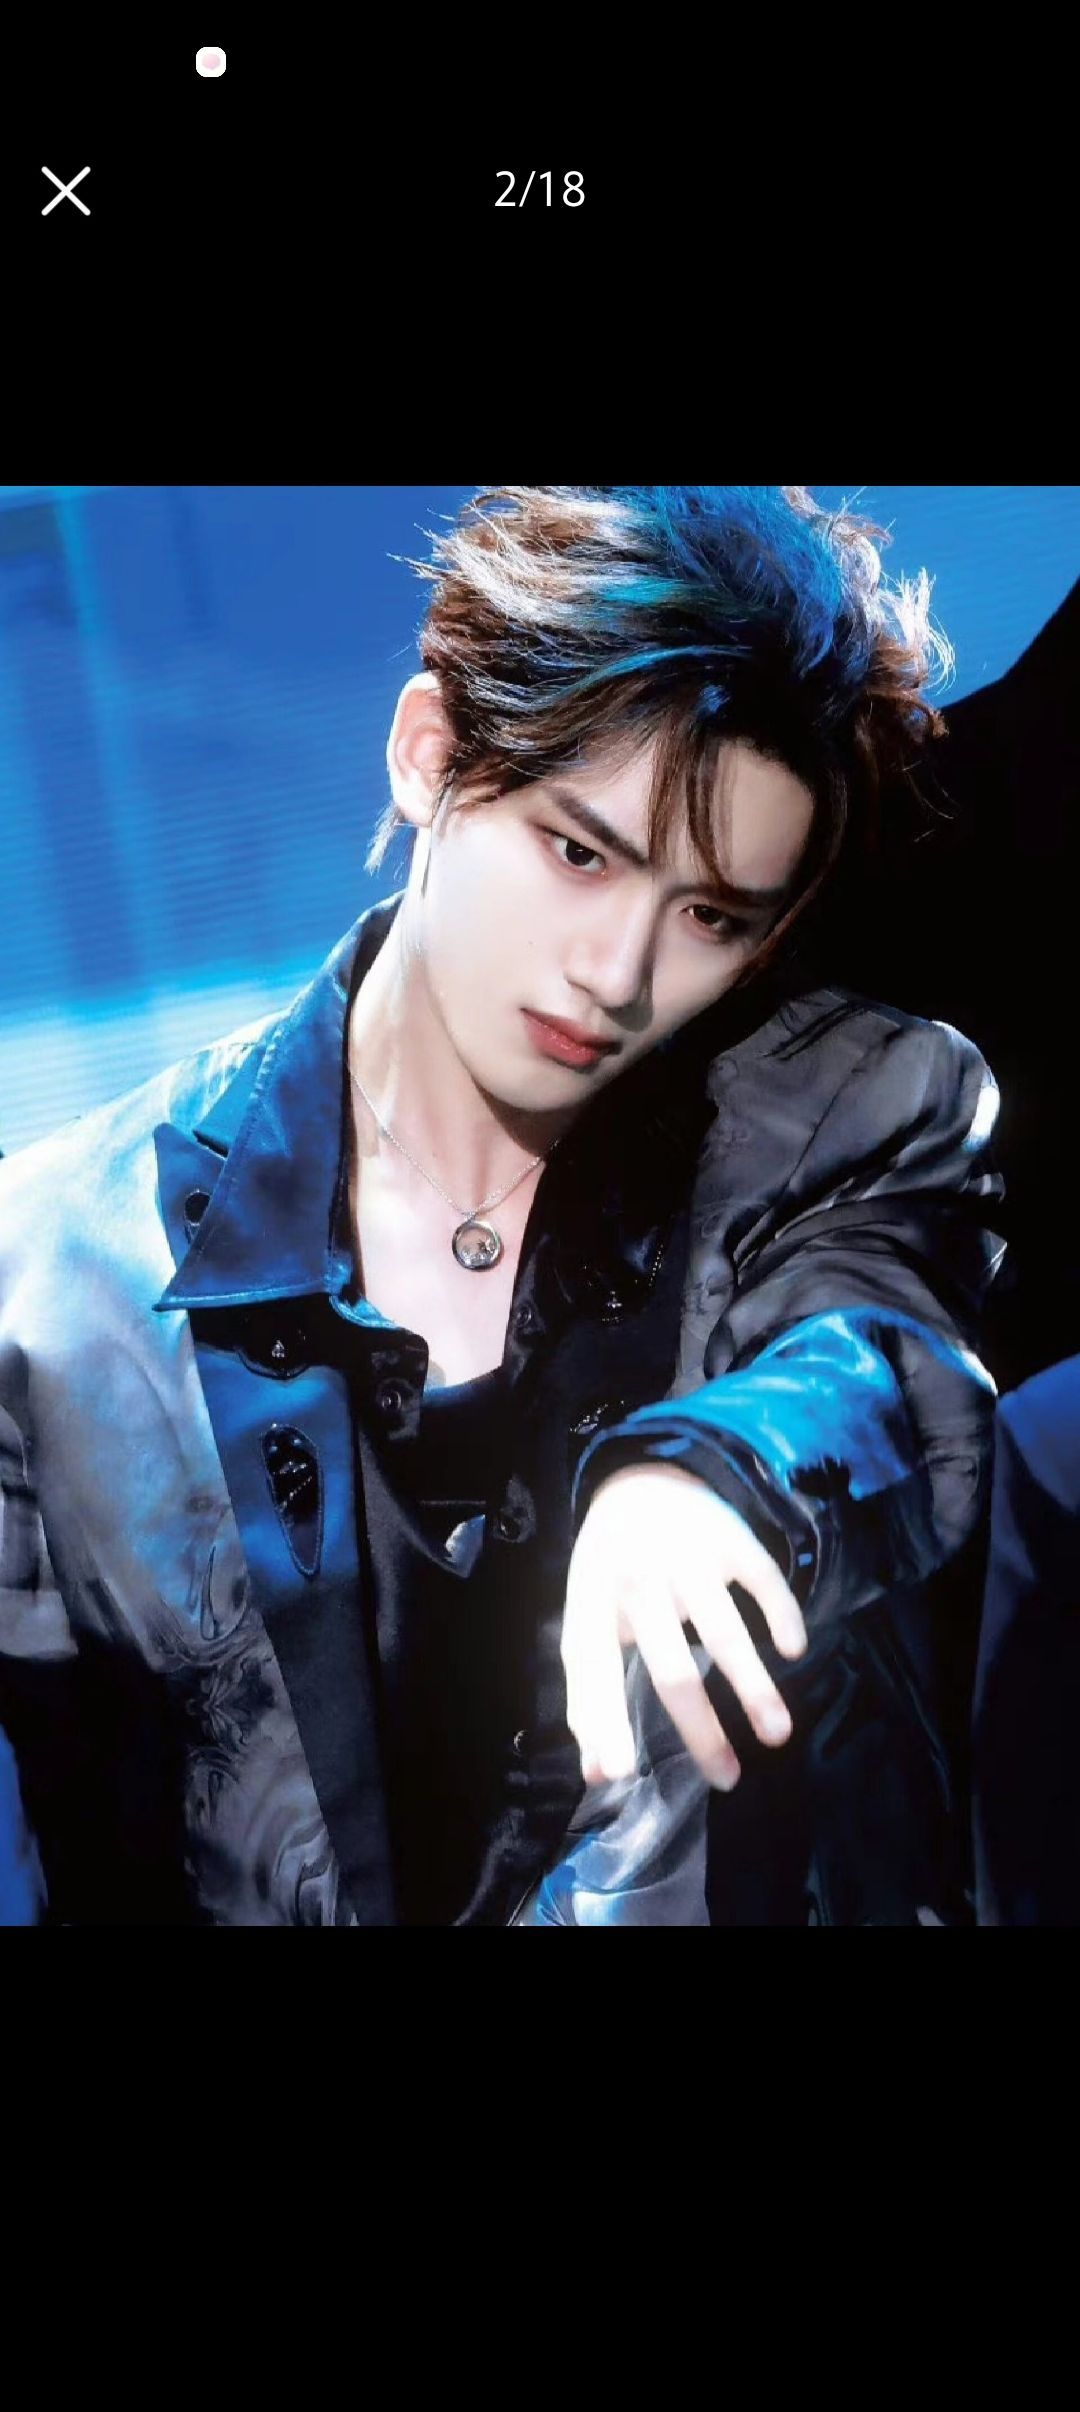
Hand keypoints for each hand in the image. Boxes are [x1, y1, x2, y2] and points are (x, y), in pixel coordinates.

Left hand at [561, 1462, 808, 1789]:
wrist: (642, 1482)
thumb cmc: (613, 1574)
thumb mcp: (589, 1625)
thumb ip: (589, 1700)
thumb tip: (597, 1775)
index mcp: (591, 1602)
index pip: (594, 1670)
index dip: (604, 1719)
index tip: (623, 1773)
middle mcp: (638, 1580)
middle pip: (671, 1668)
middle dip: (701, 1729)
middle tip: (728, 1779)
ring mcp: (686, 1556)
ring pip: (724, 1632)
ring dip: (754, 1688)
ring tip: (778, 1734)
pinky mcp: (729, 1537)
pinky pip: (762, 1581)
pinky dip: (782, 1616)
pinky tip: (793, 1650)